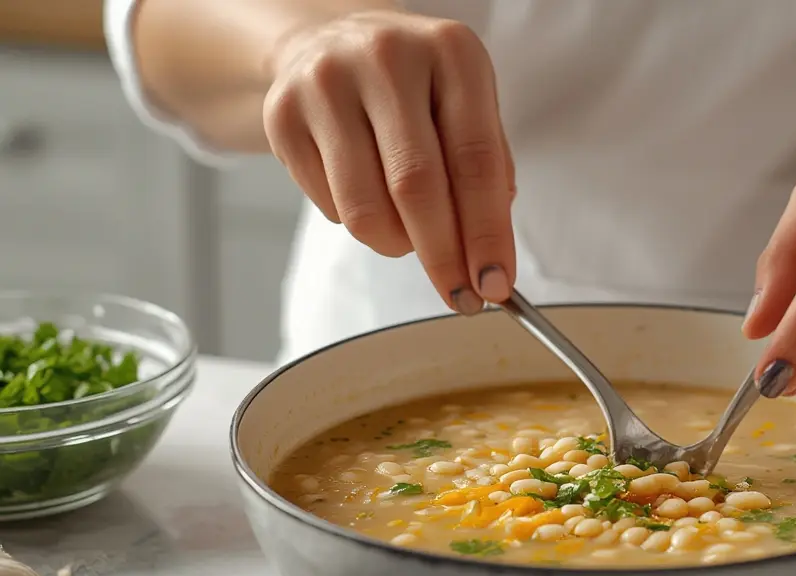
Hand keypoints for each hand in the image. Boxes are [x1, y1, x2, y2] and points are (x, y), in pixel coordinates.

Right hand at [263, 11, 515, 313]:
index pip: (475, 161)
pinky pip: (331, 209)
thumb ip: (488, 174)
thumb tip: (489, 258)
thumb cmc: (415, 87)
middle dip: (443, 257)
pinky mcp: (282, 116)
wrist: (332, 42)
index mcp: (450, 52)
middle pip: (416, 187)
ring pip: (366, 210)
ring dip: (398, 246)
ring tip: (409, 235)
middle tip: (459, 296)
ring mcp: (326, 83)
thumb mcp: (467, 106)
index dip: (487, 233)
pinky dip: (360, 225)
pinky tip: (368, 194)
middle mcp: (386, 57)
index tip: (495, 284)